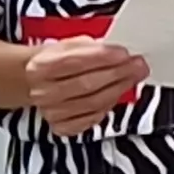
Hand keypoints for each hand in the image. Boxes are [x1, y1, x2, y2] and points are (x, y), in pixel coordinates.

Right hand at [25, 36, 146, 135]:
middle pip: (87, 84)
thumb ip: (90, 47)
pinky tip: (116, 95)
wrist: (36, 82)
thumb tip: (118, 52)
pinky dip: (108, 106)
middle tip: (138, 66)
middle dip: (118, 73)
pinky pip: (92, 119)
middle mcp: (43, 92)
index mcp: (40, 67)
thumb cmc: (58, 62)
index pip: (74, 62)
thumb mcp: (68, 46)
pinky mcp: (62, 127)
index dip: (102, 58)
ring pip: (93, 103)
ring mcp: (51, 112)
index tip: (124, 53)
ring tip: (133, 78)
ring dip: (118, 89)